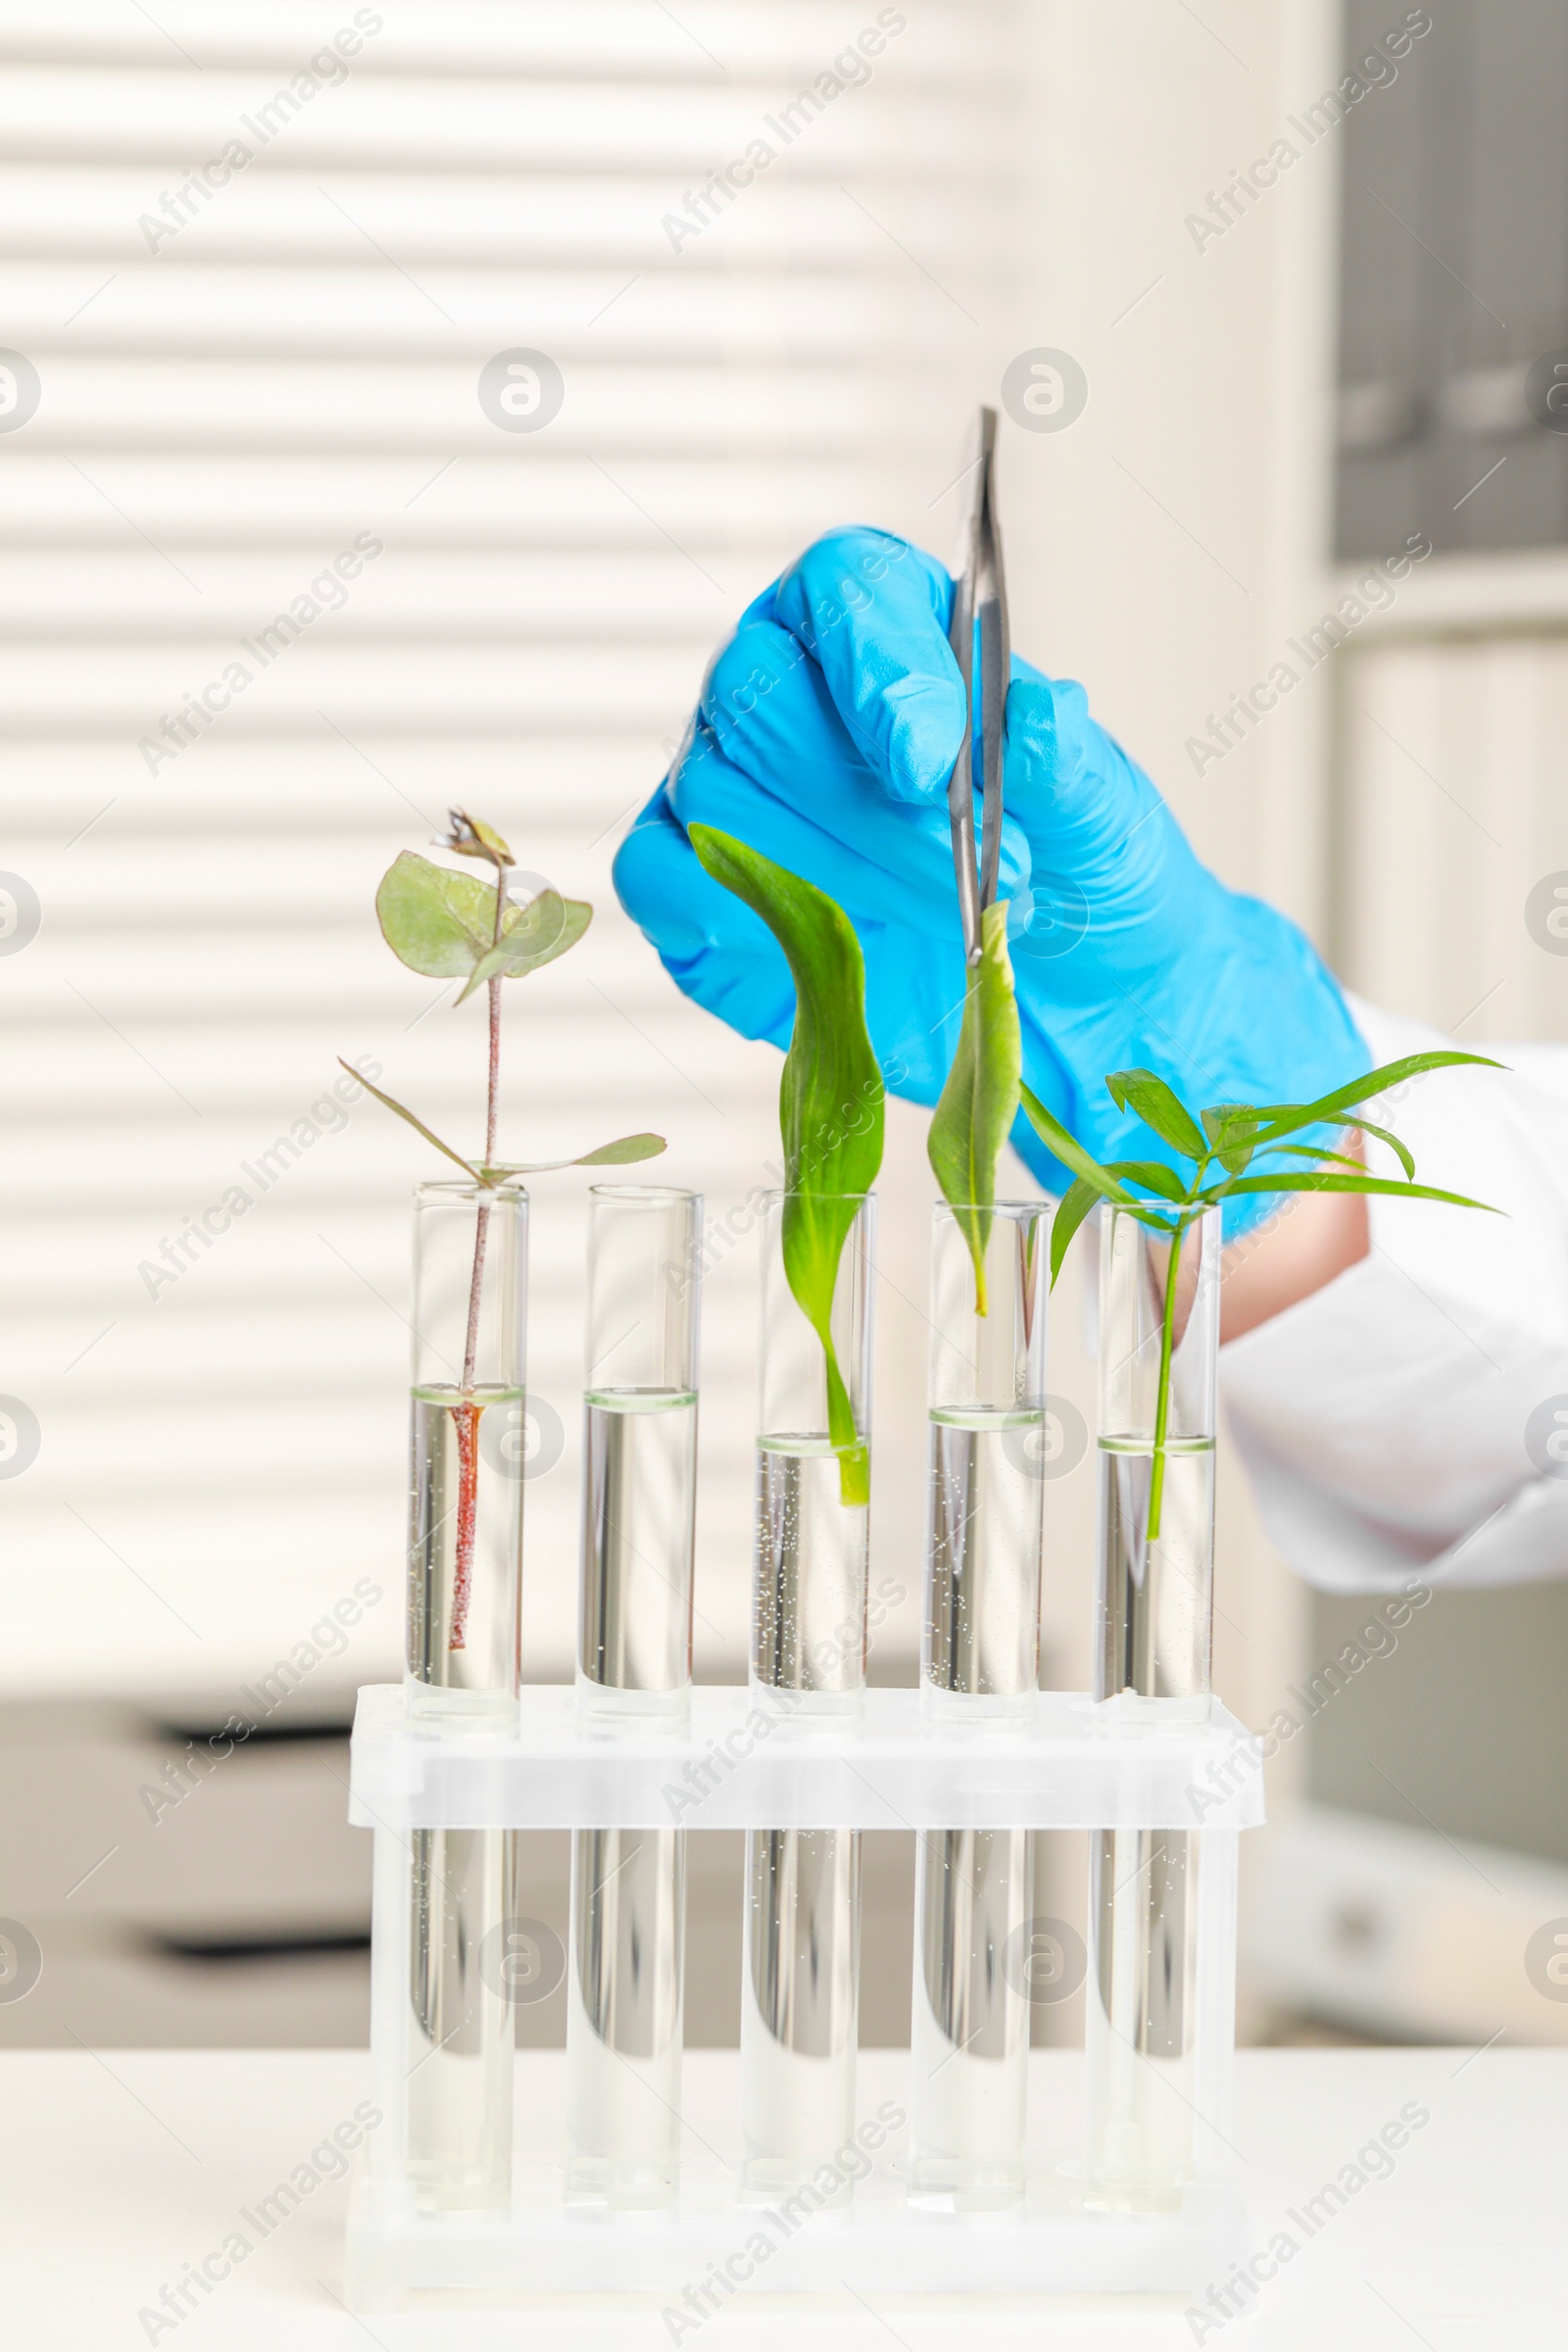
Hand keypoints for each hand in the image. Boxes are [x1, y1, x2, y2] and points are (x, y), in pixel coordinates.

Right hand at [613, 528, 1367, 1220]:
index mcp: (892, 631)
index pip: (846, 589)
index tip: (927, 761)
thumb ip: (1067, 763)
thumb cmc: (1077, 877)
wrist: (1067, 1001)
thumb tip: (1034, 718)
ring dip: (821, 870)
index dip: (875, 663)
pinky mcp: (701, 893)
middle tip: (960, 875)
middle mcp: (795, 693)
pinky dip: (705, 906)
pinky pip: (656, 876)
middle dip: (860, 801)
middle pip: (761, 691)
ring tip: (933, 923)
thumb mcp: (1106, 816)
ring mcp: (736, 791)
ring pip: (716, 792)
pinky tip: (793, 944)